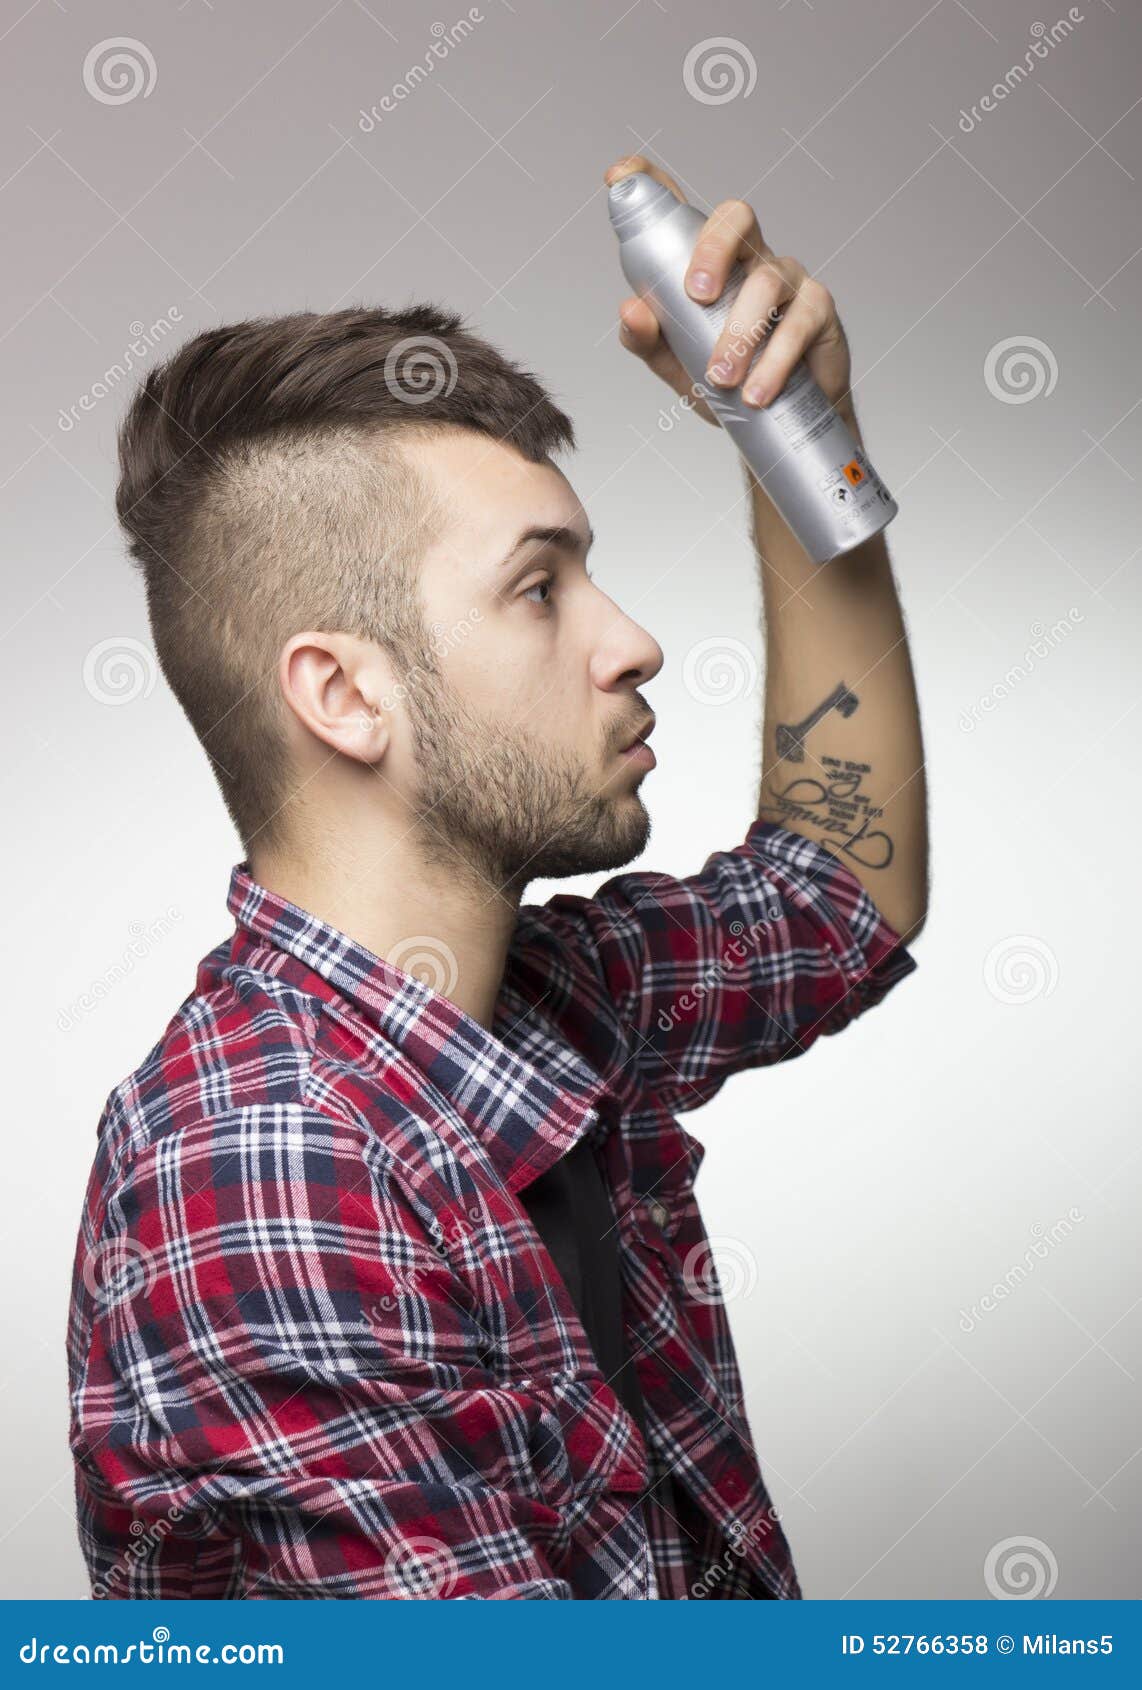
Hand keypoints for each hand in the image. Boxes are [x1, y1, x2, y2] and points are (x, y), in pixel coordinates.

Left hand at [603, 154, 853, 426]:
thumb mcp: (675, 364)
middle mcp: (748, 258)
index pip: (680, 212)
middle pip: (736, 217)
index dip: (651, 183)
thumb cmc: (726, 381)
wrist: (778, 424)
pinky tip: (755, 391)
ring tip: (720, 378)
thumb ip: (648, 339)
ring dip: (740, 332)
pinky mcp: (818, 310)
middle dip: (713, 248)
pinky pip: (799, 323)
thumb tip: (629, 310)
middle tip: (696, 296)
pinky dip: (774, 360)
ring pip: (767, 280)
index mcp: (707, 262)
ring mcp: (786, 279)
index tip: (618, 177)